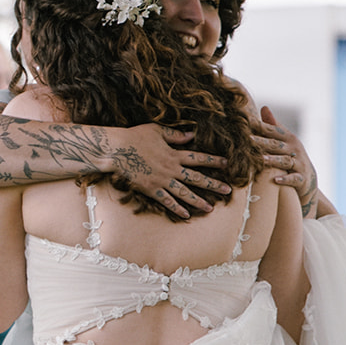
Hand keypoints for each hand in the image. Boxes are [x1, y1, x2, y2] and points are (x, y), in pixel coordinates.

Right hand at [111, 124, 231, 220]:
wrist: (118, 150)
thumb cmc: (135, 137)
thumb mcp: (156, 130)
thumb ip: (175, 135)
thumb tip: (191, 135)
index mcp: (174, 154)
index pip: (198, 158)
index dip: (213, 161)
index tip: (226, 163)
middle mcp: (171, 169)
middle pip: (196, 178)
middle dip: (213, 184)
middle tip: (227, 190)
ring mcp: (162, 181)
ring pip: (185, 193)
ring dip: (198, 201)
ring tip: (210, 208)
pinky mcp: (151, 189)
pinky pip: (167, 201)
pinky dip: (177, 208)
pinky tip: (186, 214)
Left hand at [252, 107, 318, 218]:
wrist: (309, 179)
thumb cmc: (291, 156)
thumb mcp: (285, 140)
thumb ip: (273, 125)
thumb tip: (263, 107)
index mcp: (289, 138)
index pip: (273, 130)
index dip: (260, 126)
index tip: (246, 122)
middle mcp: (295, 149)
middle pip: (276, 145)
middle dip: (262, 142)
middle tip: (248, 139)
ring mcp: (299, 164)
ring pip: (285, 161)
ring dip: (273, 160)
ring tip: (261, 159)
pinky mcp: (302, 178)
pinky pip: (294, 178)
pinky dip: (285, 179)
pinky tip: (275, 180)